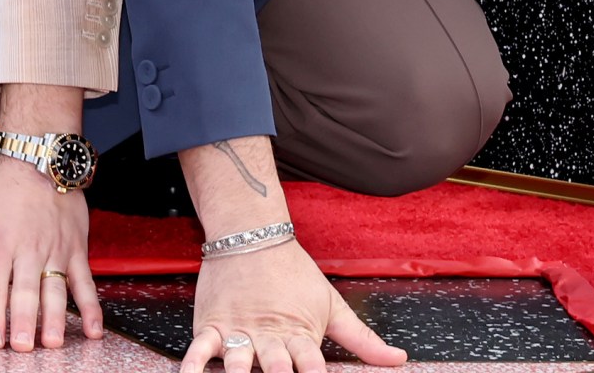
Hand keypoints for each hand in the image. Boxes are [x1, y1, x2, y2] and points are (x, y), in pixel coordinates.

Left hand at [0, 154, 99, 349]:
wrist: (34, 157)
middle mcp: (27, 249)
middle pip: (26, 292)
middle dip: (24, 323)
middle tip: (23, 348)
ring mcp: (55, 250)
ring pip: (56, 290)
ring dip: (56, 319)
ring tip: (53, 342)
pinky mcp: (76, 248)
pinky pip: (85, 281)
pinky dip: (92, 307)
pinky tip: (94, 329)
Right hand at [185, 239, 402, 372]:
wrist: (252, 235)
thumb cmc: (294, 274)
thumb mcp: (332, 305)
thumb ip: (362, 339)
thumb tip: (399, 358)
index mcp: (300, 335)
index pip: (312, 367)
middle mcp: (269, 336)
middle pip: (277, 368)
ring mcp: (239, 330)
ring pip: (238, 362)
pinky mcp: (212, 324)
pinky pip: (200, 348)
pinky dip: (193, 364)